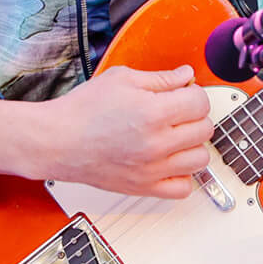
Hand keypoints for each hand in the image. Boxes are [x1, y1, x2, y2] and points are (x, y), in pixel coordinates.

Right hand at [0, 65, 213, 198]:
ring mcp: (152, 169)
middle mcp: (156, 143)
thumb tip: (186, 75)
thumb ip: (160, 78)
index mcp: (153, 112)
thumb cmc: (83, 109)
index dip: (193, 92)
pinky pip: (182, 189)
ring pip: (200, 159)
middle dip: (194, 115)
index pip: (200, 102)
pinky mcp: (144, 187)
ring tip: (175, 136)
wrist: (57, 140)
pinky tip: (169, 161)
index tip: (183, 92)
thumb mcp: (122, 79)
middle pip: (205, 129)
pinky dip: (182, 175)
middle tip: (178, 111)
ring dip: (192, 145)